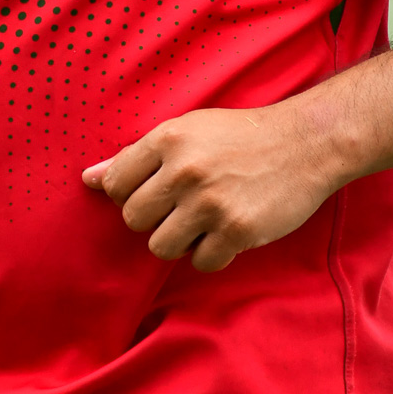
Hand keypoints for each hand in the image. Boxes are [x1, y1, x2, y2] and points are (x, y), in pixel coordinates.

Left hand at [82, 104, 337, 271]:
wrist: (304, 143)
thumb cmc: (239, 136)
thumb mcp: (186, 131)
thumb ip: (137, 156)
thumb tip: (88, 179)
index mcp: (167, 139)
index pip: (114, 184)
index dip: (130, 192)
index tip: (155, 190)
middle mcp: (184, 170)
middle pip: (133, 219)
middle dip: (154, 218)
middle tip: (182, 206)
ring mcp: (210, 203)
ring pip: (160, 247)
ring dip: (179, 240)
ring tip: (203, 220)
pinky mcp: (237, 231)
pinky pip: (201, 262)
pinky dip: (212, 253)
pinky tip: (228, 231)